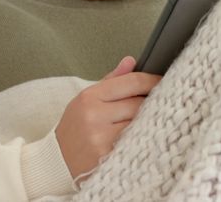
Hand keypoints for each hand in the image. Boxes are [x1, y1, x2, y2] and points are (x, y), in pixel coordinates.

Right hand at [54, 56, 160, 183]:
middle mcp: (95, 116)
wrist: (57, 160)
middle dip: (152, 102)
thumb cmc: (75, 127)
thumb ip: (112, 80)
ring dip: (150, 122)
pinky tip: (144, 137)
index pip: (131, 82)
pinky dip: (142, 139)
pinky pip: (135, 143)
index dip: (152, 80)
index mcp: (90, 97)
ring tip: (154, 120)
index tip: (162, 81)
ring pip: (140, 124)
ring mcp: (101, 138)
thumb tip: (131, 61)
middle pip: (139, 104)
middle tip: (163, 102)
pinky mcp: (108, 157)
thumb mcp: (86, 99)